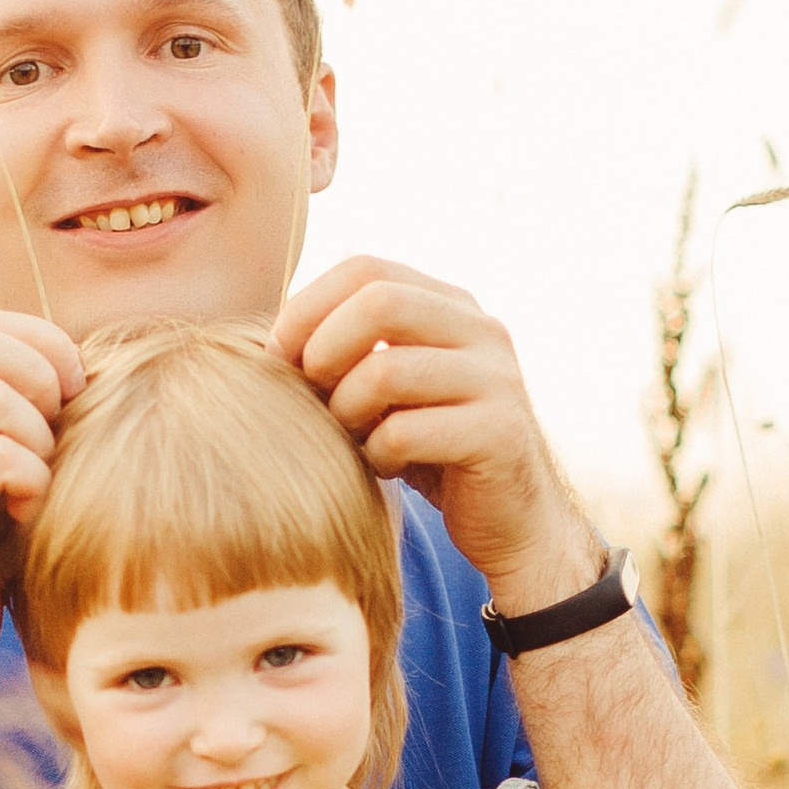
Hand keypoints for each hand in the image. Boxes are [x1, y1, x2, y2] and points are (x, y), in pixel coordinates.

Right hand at [0, 311, 86, 684]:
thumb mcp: (1, 470)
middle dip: (40, 370)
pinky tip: (29, 514)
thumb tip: (81, 365)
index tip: (73, 389)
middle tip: (64, 421)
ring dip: (40, 436)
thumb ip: (20, 415)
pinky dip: (32, 481)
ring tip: (41, 481)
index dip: (38, 340)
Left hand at [271, 257, 594, 612]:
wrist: (514, 520)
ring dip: (346, 410)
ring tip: (351, 437)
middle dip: (323, 348)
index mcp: (451, 306)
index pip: (365, 268)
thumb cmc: (433, 451)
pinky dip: (377, 454)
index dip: (308, 306)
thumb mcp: (391, 388)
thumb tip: (274, 335)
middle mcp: (482, 330)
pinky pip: (406, 431)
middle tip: (311, 394)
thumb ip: (353, 350)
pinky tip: (385, 467)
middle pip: (378, 301)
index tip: (278, 355)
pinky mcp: (499, 434)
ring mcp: (496, 380)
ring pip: (386, 370)